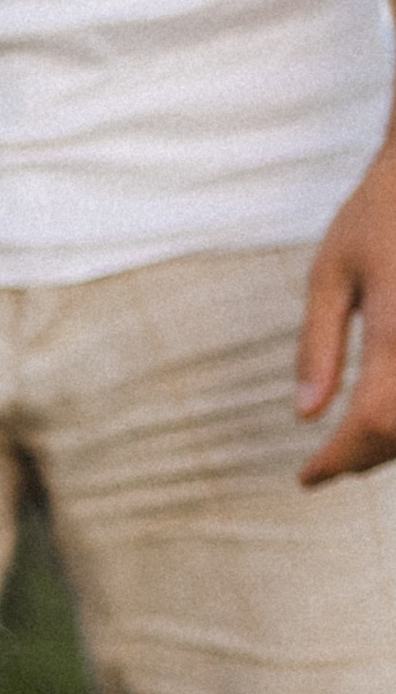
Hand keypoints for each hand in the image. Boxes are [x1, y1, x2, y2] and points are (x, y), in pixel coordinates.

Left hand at [295, 140, 395, 484]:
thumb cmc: (377, 214)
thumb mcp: (330, 273)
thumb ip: (317, 346)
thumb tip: (306, 416)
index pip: (371, 419)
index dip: (338, 460)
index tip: (307, 478)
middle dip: (363, 458)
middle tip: (326, 465)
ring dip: (392, 444)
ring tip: (353, 445)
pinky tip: (384, 414)